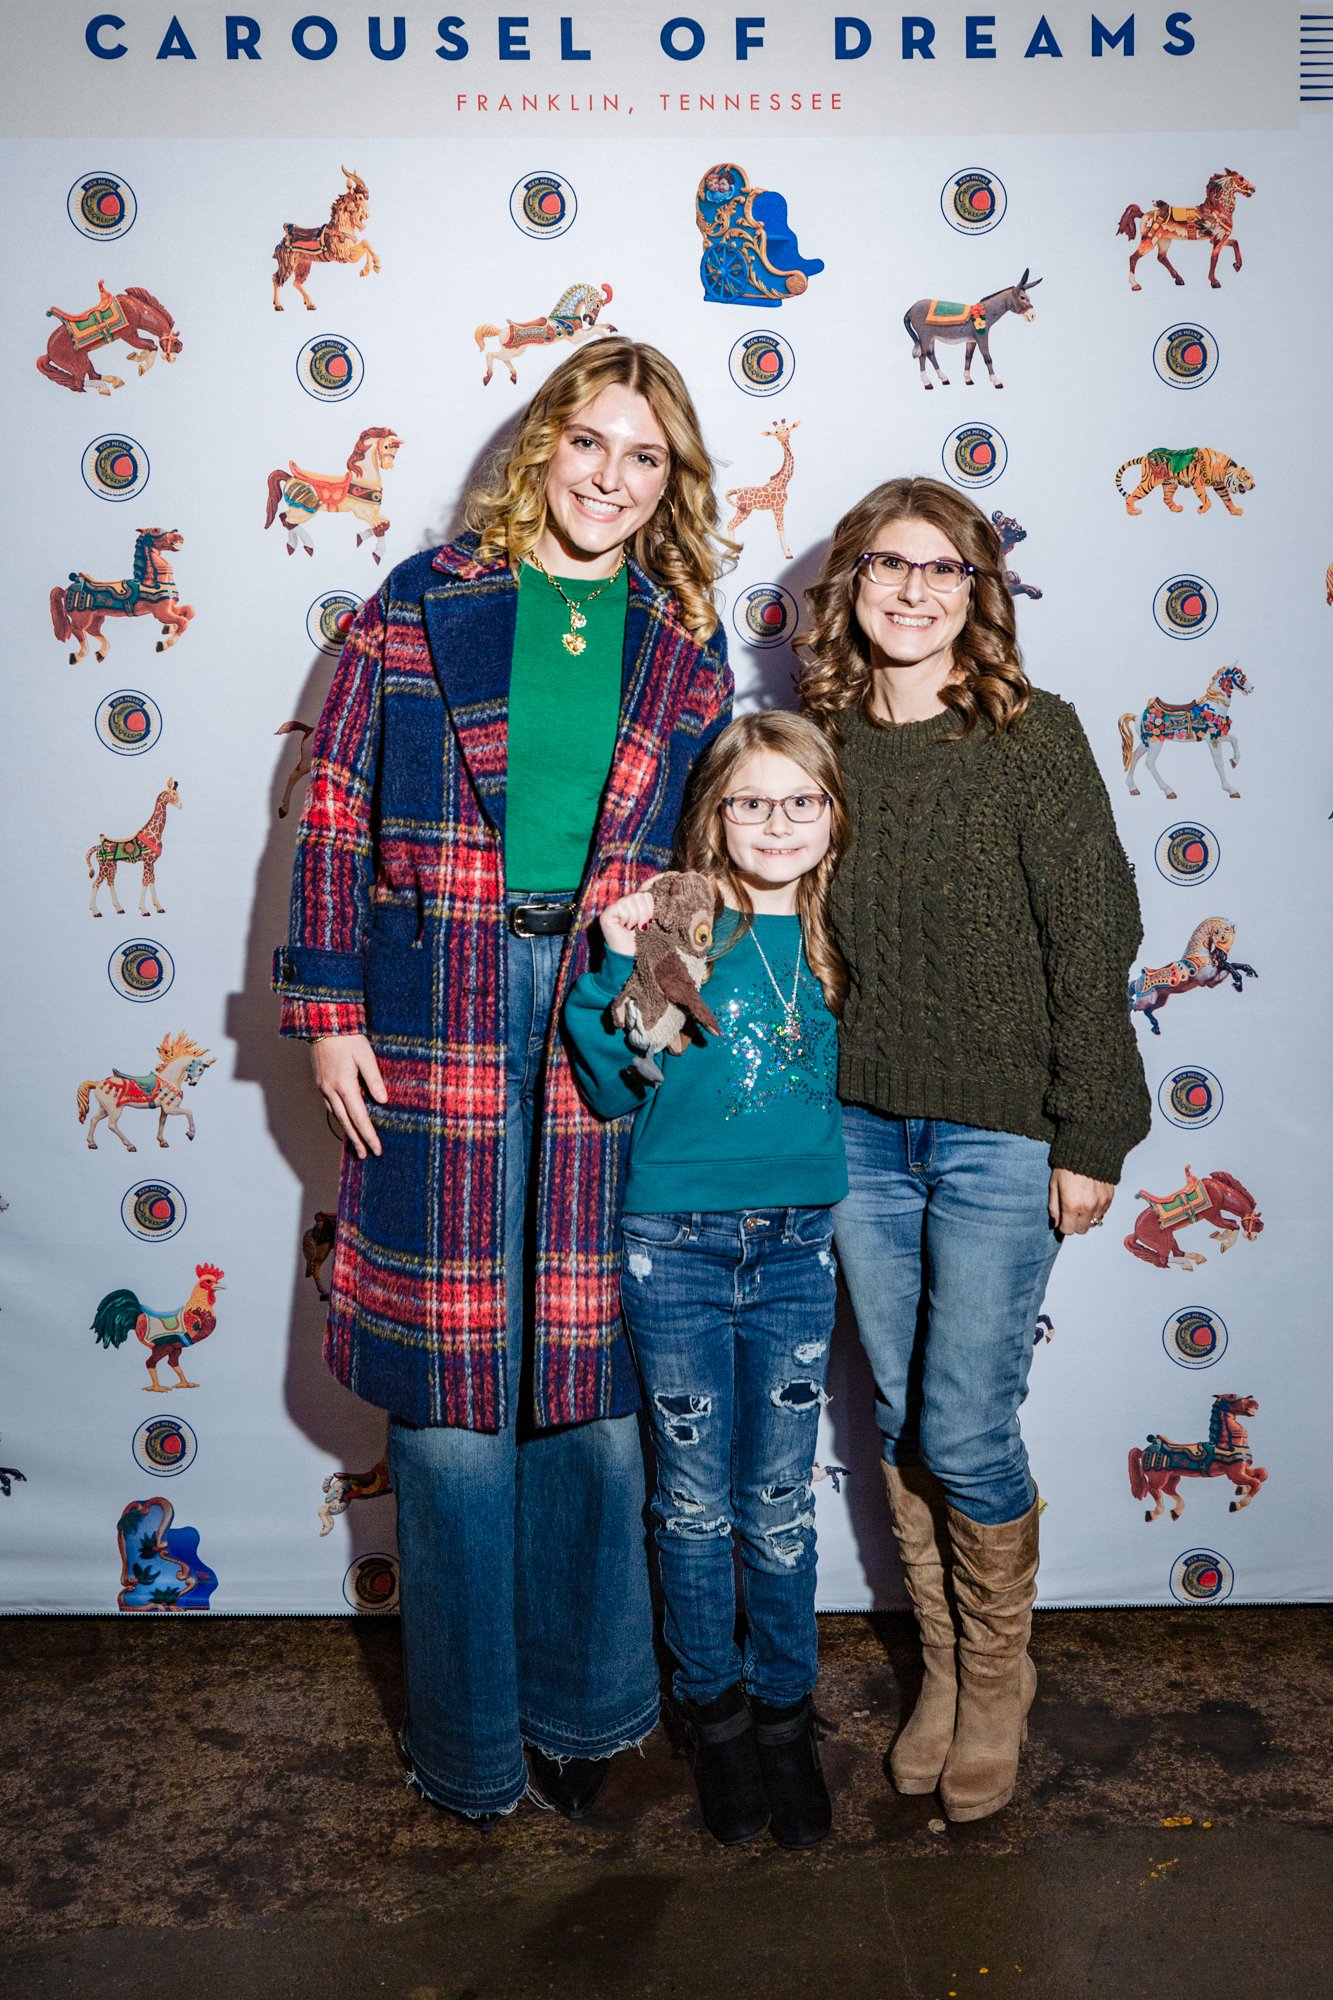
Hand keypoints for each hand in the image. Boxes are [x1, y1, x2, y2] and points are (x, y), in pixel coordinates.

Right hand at [310, 1033, 386, 1159]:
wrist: (323, 1024)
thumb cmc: (348, 1038)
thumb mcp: (366, 1056)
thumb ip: (374, 1079)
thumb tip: (382, 1101)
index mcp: (344, 1086)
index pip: (360, 1118)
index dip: (369, 1135)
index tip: (377, 1149)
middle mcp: (331, 1090)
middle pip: (346, 1122)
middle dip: (356, 1140)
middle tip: (364, 1155)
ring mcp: (323, 1087)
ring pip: (336, 1115)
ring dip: (347, 1131)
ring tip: (355, 1143)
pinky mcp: (321, 1083)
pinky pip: (330, 1106)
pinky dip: (339, 1117)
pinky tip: (345, 1120)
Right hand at [599, 889, 656, 958]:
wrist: (630, 957)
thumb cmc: (642, 941)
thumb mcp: (651, 921)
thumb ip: (652, 906)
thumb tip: (659, 886)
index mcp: (634, 904)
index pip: (646, 893)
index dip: (650, 906)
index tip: (649, 920)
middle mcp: (623, 903)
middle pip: (639, 896)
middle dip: (644, 913)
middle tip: (641, 926)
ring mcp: (613, 908)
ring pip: (631, 900)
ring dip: (635, 918)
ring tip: (632, 928)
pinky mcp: (606, 914)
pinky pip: (622, 908)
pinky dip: (627, 919)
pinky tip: (624, 928)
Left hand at [1048, 1168, 1113, 1236]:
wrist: (1087, 1151)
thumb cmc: (1067, 1166)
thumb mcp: (1054, 1185)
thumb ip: (1054, 1207)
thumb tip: (1055, 1223)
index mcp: (1071, 1205)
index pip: (1068, 1230)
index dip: (1063, 1226)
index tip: (1062, 1220)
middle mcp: (1088, 1207)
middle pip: (1082, 1229)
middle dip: (1075, 1224)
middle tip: (1071, 1214)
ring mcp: (1100, 1203)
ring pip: (1093, 1222)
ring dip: (1086, 1218)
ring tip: (1081, 1204)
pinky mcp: (1109, 1197)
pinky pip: (1103, 1213)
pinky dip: (1096, 1210)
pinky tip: (1090, 1199)